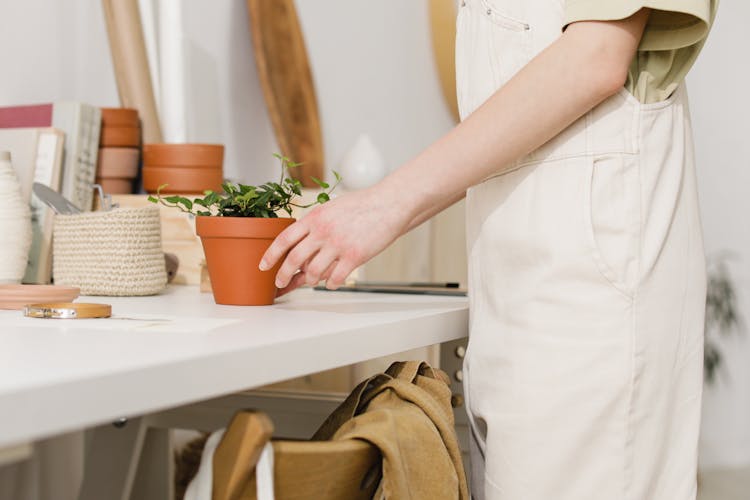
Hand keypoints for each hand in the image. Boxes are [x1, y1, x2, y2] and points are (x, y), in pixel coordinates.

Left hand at [260, 186, 408, 294]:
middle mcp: (323, 231)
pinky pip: (335, 278)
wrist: (389, 204)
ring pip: (314, 272)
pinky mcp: (355, 256)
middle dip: (283, 275)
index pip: (284, 239)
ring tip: (312, 281)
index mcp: (314, 218)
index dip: (270, 255)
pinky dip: (330, 284)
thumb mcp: (331, 207)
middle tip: (280, 283)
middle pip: (294, 259)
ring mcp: (338, 244)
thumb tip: (300, 242)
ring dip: (310, 281)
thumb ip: (315, 223)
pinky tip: (332, 282)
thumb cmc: (362, 205)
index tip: (263, 267)